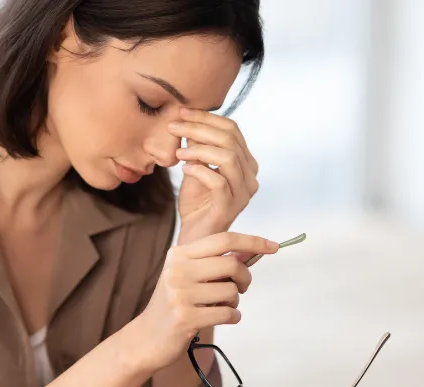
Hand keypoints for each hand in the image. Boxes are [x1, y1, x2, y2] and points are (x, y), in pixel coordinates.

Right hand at [129, 232, 277, 372]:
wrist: (146, 338)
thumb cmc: (173, 305)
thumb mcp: (189, 277)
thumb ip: (215, 264)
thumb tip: (249, 252)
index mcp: (179, 254)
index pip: (223, 239)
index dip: (252, 241)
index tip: (272, 246)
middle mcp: (178, 270)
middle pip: (231, 264)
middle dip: (245, 278)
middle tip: (241, 288)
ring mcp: (180, 294)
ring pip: (231, 291)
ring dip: (235, 302)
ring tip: (222, 307)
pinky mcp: (185, 318)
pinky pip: (227, 314)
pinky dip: (233, 317)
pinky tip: (224, 318)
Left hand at [169, 108, 259, 243]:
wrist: (194, 236)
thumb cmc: (197, 203)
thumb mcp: (196, 167)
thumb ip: (197, 146)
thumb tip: (188, 118)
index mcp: (246, 163)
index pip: (232, 130)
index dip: (206, 118)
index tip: (181, 113)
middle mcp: (250, 177)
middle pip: (229, 140)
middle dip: (198, 128)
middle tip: (173, 126)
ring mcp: (243, 193)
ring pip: (228, 157)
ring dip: (199, 149)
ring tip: (178, 152)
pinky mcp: (230, 207)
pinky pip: (218, 181)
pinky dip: (199, 171)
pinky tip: (183, 170)